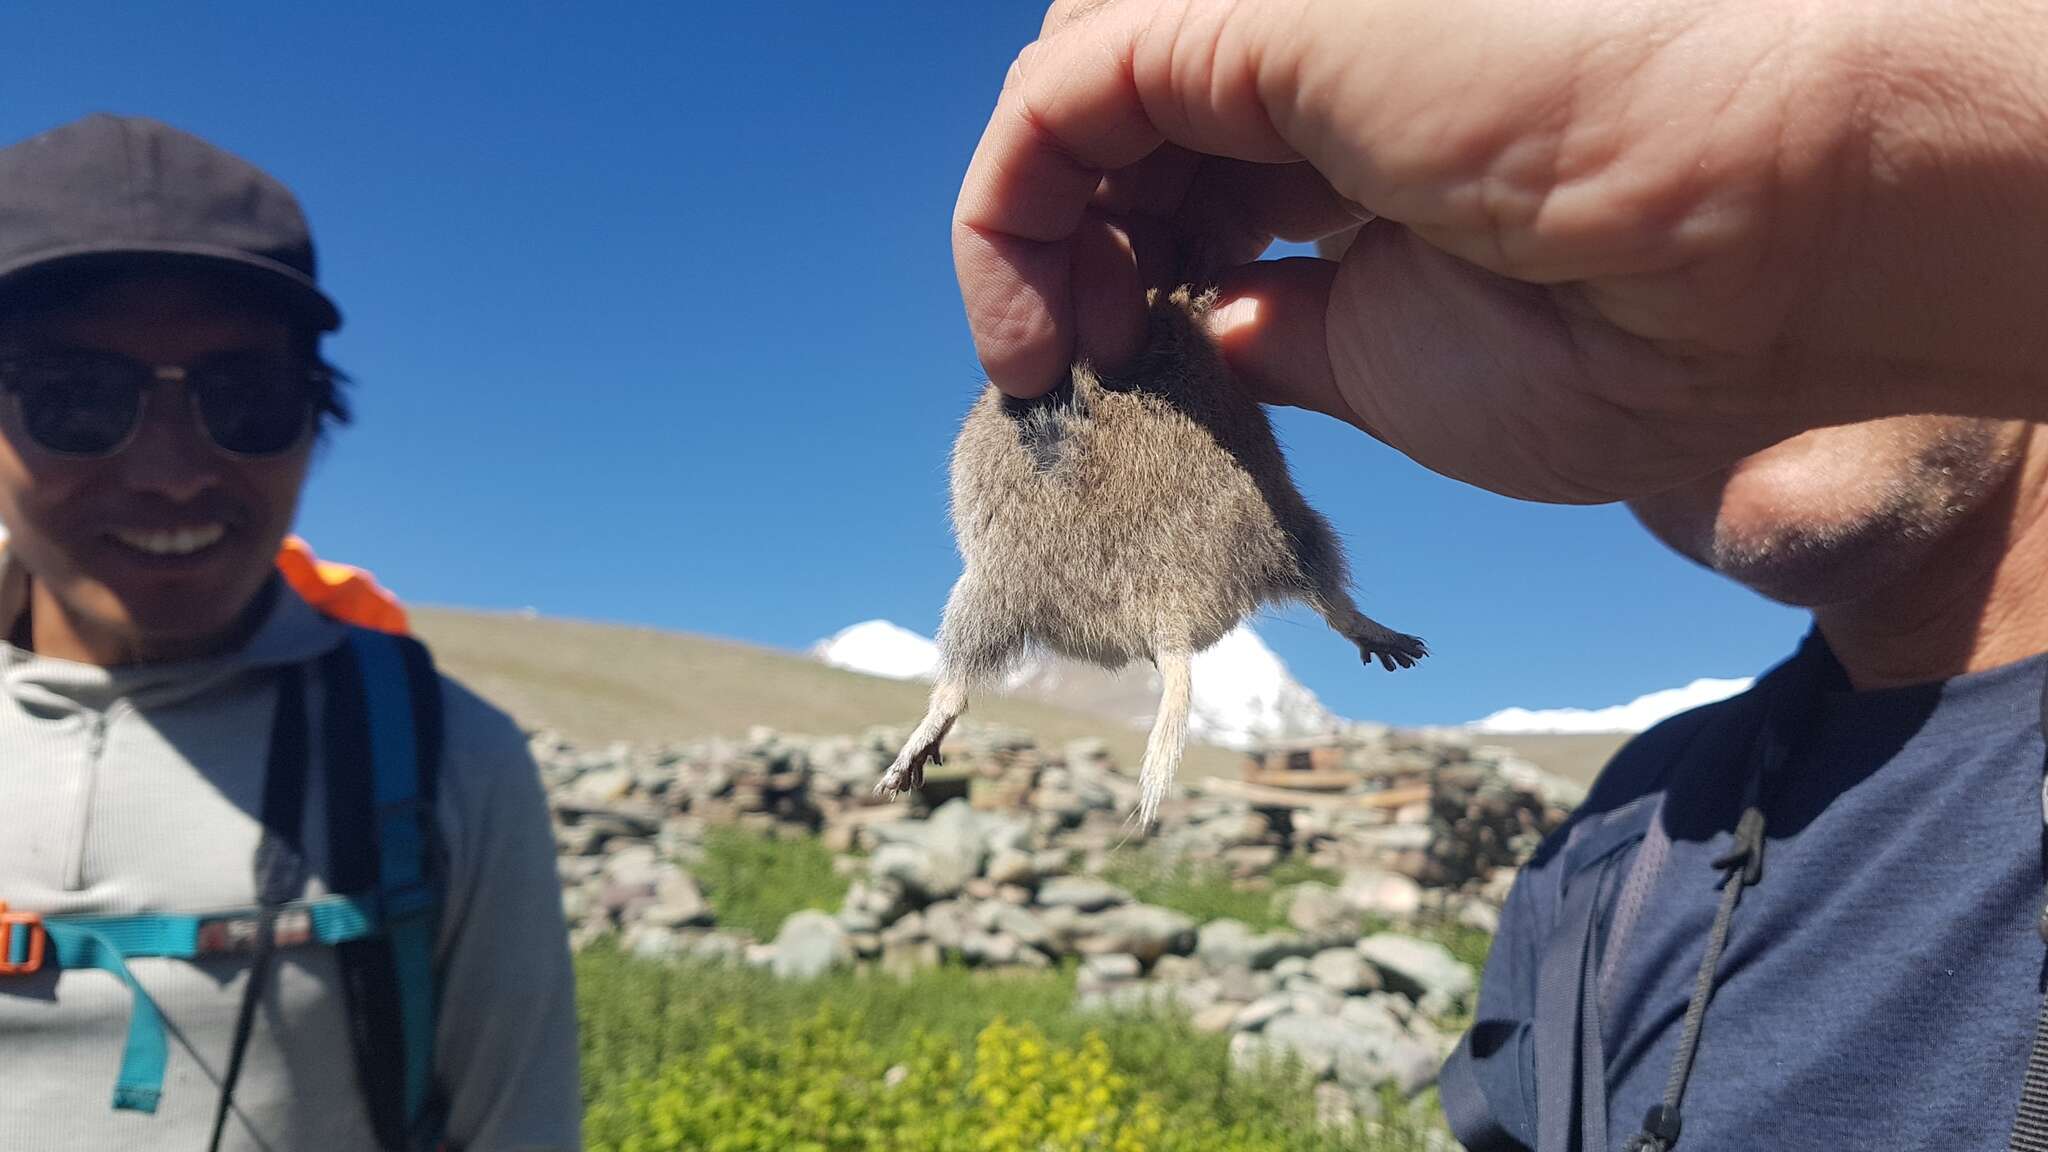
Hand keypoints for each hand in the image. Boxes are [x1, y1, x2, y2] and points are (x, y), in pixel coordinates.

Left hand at [952, 0, 2047, 501]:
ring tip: (1056, 348)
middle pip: (1121, 110)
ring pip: (1077, 79)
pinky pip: (1063, 96)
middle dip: (1070, 236)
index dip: (1123, 257)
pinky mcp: (1259, 10)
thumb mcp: (1399, 361)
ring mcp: (1290, 16)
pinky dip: (1008, 212)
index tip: (1103, 370)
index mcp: (1370, 111)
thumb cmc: (1632, 333)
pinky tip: (1034, 329)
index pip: (1186, 155)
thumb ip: (1280, 322)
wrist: (1755, 262)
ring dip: (1031, 223)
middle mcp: (1322, 49)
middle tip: (1072, 358)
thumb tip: (1191, 327)